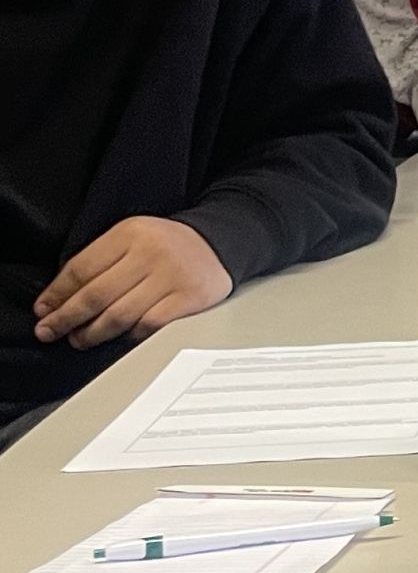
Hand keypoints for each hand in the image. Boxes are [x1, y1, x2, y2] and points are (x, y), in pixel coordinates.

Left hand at [35, 217, 231, 347]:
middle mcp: (151, 253)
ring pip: (119, 315)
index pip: (82, 268)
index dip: (57, 294)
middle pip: (96, 295)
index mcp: (130, 233)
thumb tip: (58, 299)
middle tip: (49, 331)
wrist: (217, 244)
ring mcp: (172, 277)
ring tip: (79, 339)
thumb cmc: (166, 245)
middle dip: (66, 318)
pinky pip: (149, 326)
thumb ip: (100, 262)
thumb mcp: (132, 238)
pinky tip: (118, 339)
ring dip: (92, 333)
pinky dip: (129, 336)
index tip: (43, 310)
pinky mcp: (189, 299)